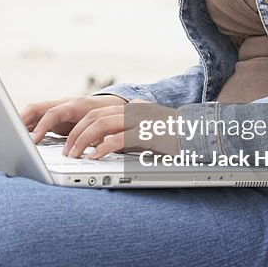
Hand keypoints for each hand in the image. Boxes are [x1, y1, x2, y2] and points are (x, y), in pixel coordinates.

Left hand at [23, 97, 178, 159]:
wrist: (201, 135)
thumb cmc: (175, 139)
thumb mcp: (146, 135)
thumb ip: (126, 136)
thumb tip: (104, 148)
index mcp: (131, 109)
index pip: (97, 112)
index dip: (79, 127)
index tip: (69, 142)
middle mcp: (133, 110)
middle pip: (94, 116)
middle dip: (75, 134)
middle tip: (66, 151)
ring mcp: (140, 120)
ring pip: (101, 124)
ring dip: (83, 140)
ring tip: (74, 155)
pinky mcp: (147, 133)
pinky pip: (118, 139)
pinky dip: (102, 148)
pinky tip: (93, 158)